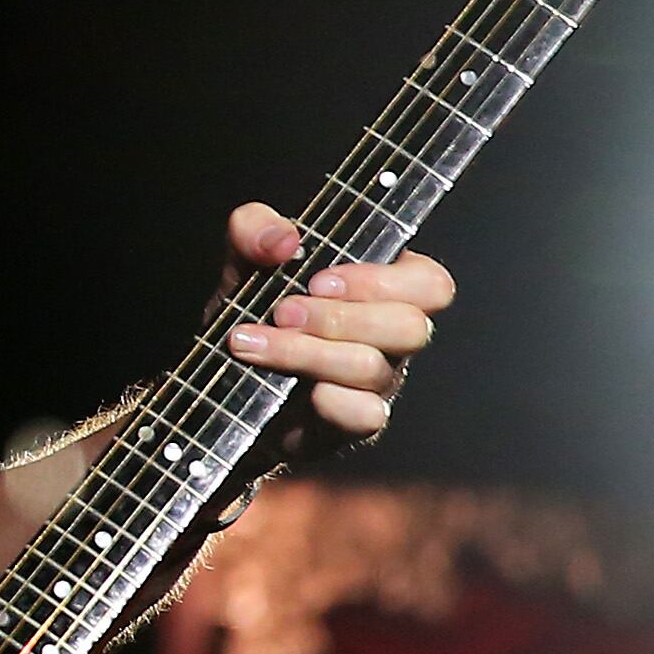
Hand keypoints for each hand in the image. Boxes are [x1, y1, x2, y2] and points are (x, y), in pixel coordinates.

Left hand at [217, 201, 453, 459]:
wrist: (224, 382)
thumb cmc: (256, 314)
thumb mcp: (245, 261)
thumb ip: (255, 230)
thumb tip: (282, 239)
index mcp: (385, 292)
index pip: (430, 283)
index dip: (382, 281)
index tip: (319, 280)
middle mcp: (391, 339)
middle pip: (410, 327)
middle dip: (338, 317)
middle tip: (281, 312)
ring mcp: (378, 384)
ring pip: (373, 368)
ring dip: (307, 353)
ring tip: (254, 342)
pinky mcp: (353, 423)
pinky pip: (365, 416)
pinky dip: (329, 401)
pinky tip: (291, 387)